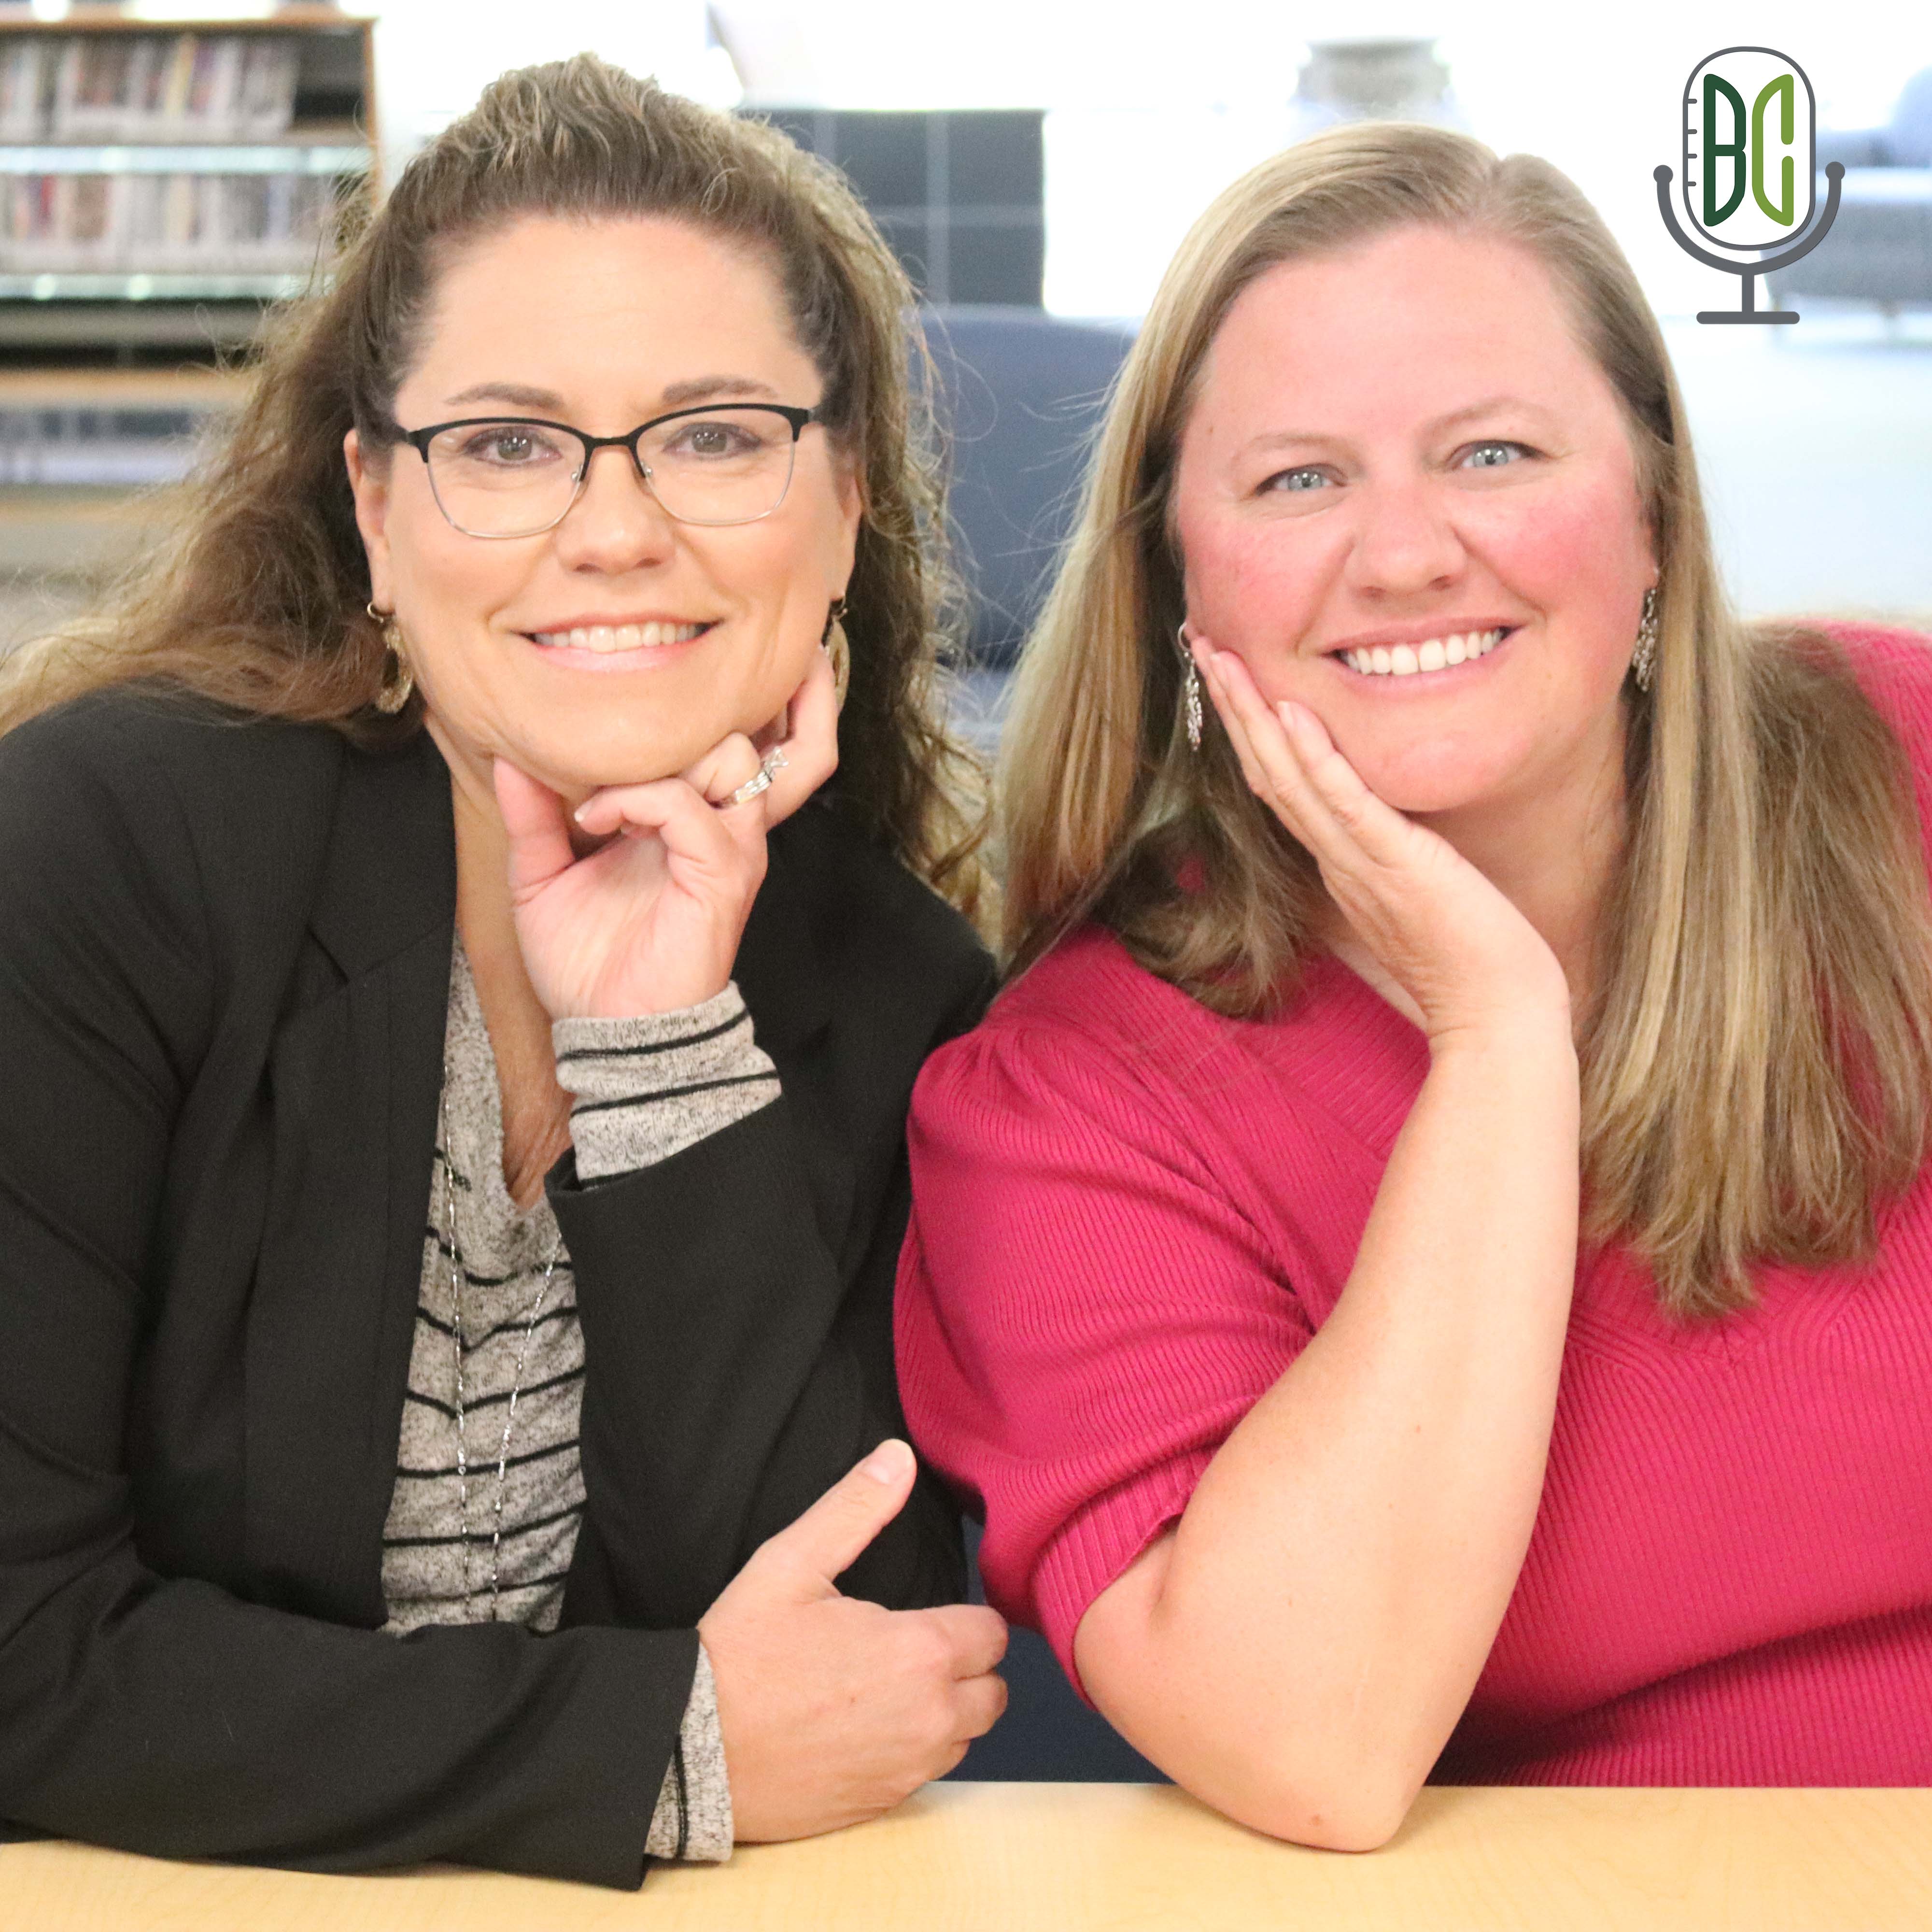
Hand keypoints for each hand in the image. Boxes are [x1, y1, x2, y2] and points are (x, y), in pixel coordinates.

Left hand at [494, 645, 840, 1018]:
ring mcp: (728, 847)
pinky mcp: (724, 873)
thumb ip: (532, 818)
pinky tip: (596, 823)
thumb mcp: (540, 878)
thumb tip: (506, 755)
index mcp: (685, 819)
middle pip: (735, 729)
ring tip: (604, 797)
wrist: (612, 1032)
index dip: (662, 719)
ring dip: (659, 760)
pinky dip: (638, 801)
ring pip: (728, 754)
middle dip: (679, 724)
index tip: (583, 742)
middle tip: (607, 753)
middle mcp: (718, 825)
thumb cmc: (588, 966)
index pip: (706, 737)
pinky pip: (690, 807)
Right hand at [697, 1440, 1008, 1842]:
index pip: (992, 1633)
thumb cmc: (742, 1652)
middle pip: (992, 1691)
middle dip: (966, 1668)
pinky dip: (913, 1751)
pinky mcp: (884, 1804)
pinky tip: (869, 1730)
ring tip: (892, 1688)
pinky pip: (928, 1774)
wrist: (688, 1751)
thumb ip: (855, 1507)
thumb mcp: (791, 1562)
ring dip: (945, 1712)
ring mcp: (909, 1768)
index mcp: (920, 1651)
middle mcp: (931, 1717)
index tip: (929, 1615)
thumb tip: (900, 1454)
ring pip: (966, 1736)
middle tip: (912, 1651)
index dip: (965, 1618)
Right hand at [1194, 638, 1570, 1046]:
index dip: (1252, 730)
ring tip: (1225, 660)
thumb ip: (1393, 860)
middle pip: (1267, 771)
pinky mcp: (1395, 864)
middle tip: (1203, 645)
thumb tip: (1387, 830)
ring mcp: (1359, 862)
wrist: (1495, 1014)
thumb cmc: (1469, 964)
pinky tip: (1291, 713)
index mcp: (1341, 863)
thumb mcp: (1420, 895)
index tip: (1231, 678)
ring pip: (1289, 779)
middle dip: (1234, 706)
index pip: (1285, 785)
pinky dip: (1314, 757)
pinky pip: (1344, 804)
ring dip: (1253, 715)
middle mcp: (1337, 859)